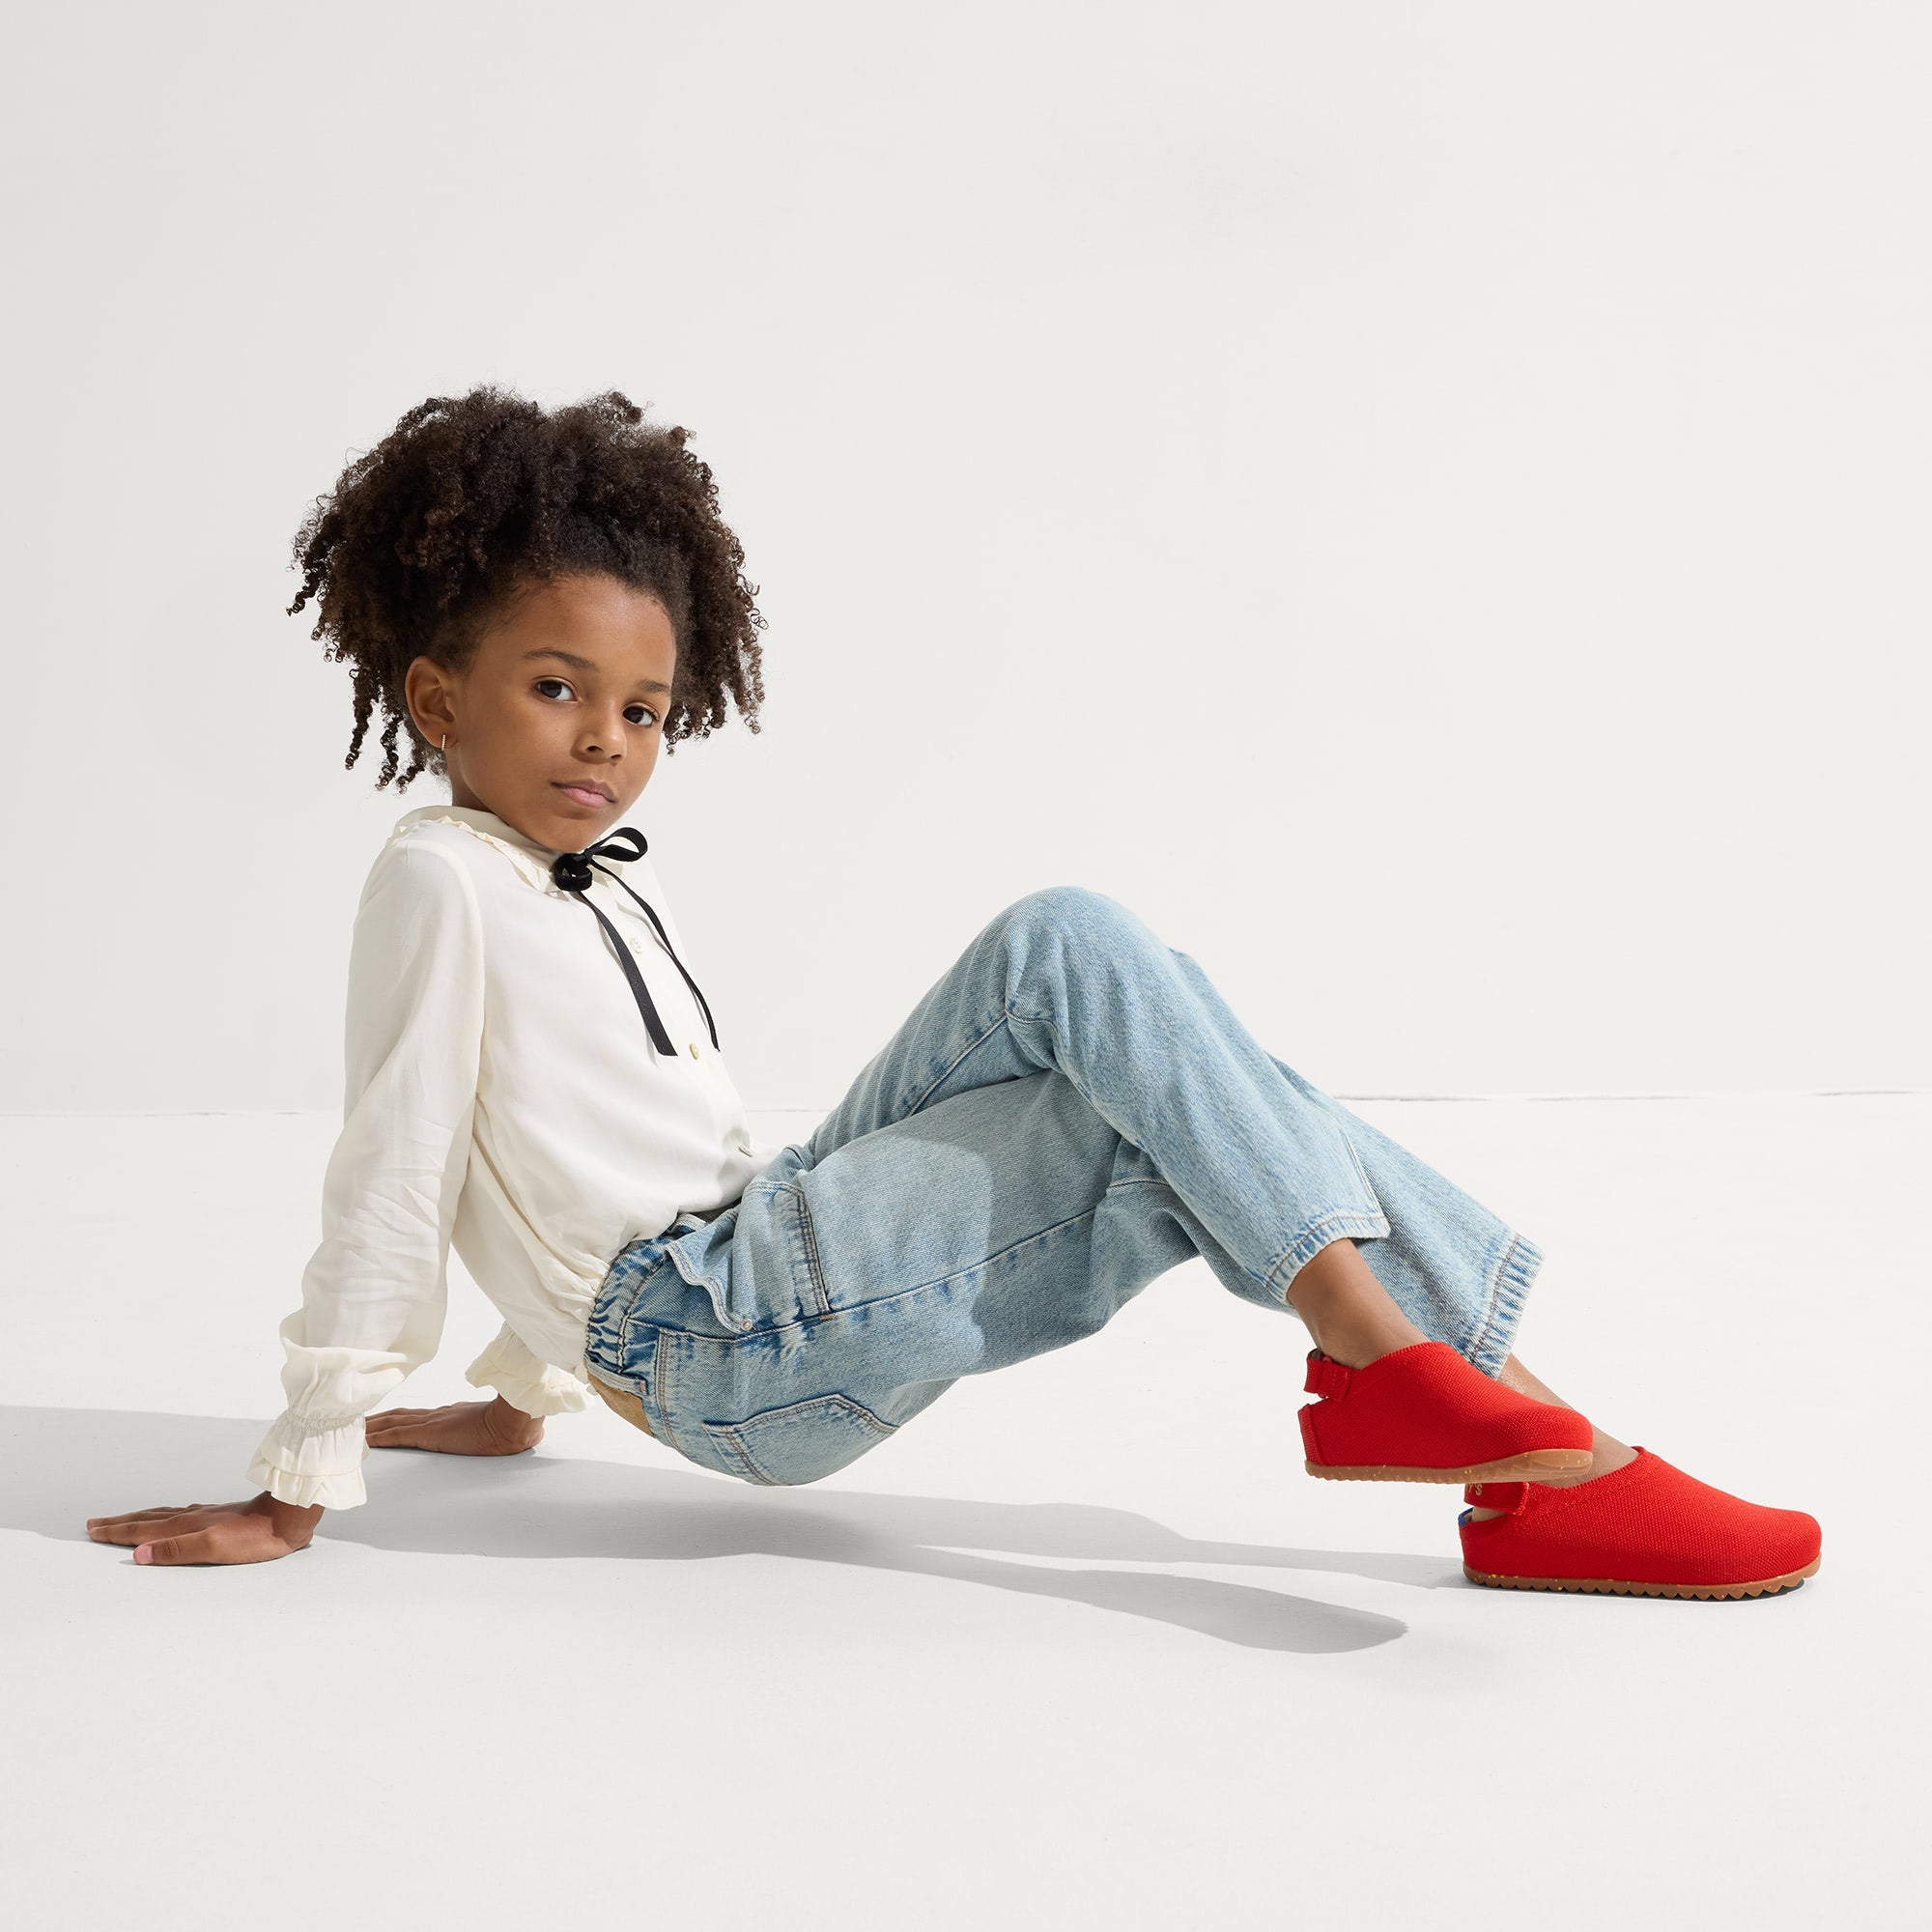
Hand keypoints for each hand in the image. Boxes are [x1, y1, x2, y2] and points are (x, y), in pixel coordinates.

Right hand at [86, 1492, 323, 1565]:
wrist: (287, 1517)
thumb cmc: (254, 1538)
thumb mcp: (213, 1548)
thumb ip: (176, 1551)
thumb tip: (139, 1554)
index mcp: (185, 1526)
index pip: (143, 1529)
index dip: (117, 1532)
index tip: (92, 1530)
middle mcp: (191, 1517)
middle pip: (147, 1518)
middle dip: (120, 1522)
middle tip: (94, 1523)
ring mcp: (205, 1515)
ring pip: (162, 1514)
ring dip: (139, 1517)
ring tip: (123, 1518)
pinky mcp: (219, 1516)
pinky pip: (179, 1514)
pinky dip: (163, 1516)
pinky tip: (171, 1516)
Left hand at [366, 1395, 544, 1455]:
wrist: (513, 1421)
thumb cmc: (510, 1422)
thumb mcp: (493, 1423)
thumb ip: (487, 1424)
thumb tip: (495, 1430)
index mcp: (450, 1414)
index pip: (415, 1414)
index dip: (395, 1416)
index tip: (379, 1418)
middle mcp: (437, 1415)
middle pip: (398, 1415)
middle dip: (376, 1418)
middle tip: (354, 1420)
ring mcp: (432, 1423)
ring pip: (392, 1422)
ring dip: (371, 1426)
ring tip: (352, 1430)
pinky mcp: (430, 1434)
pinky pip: (397, 1435)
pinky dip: (379, 1437)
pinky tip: (365, 1440)